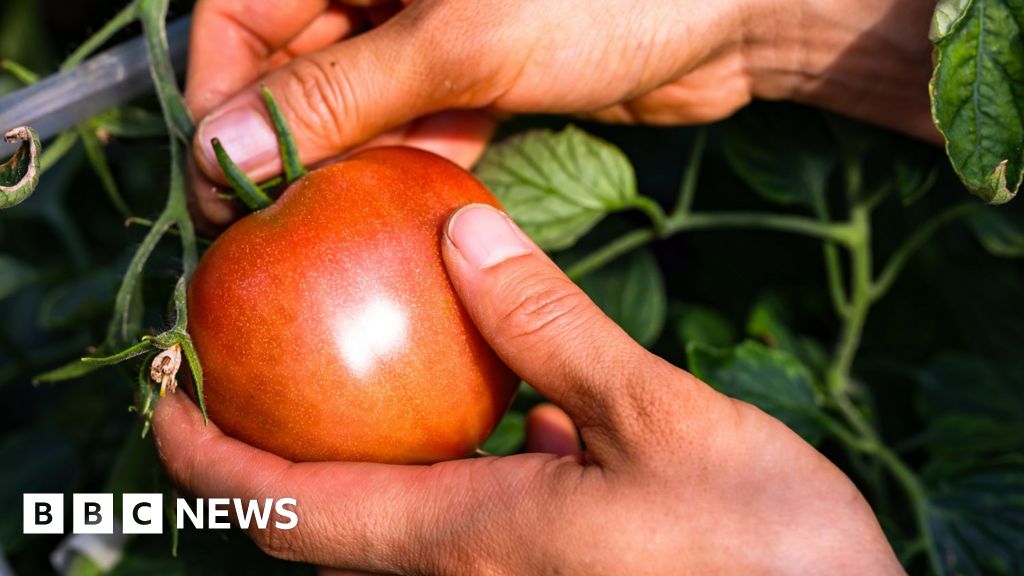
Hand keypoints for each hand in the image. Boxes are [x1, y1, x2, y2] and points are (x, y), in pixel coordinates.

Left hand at [154, 204, 901, 573]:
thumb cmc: (760, 551)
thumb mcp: (657, 417)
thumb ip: (550, 328)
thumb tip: (463, 237)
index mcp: (466, 544)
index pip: (285, 511)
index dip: (207, 460)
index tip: (166, 396)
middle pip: (320, 530)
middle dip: (264, 456)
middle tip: (249, 366)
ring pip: (392, 526)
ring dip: (357, 456)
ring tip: (364, 370)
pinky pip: (469, 522)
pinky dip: (453, 466)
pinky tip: (518, 416)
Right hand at [184, 0, 939, 229]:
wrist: (730, 10)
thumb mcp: (456, 41)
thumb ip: (338, 95)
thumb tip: (225, 150)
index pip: (239, 12)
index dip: (219, 96)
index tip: (220, 181)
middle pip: (293, 65)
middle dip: (283, 145)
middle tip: (269, 233)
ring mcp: (429, 28)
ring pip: (352, 103)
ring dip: (343, 166)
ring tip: (325, 237)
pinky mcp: (473, 74)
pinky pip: (413, 124)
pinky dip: (406, 166)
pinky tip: (401, 214)